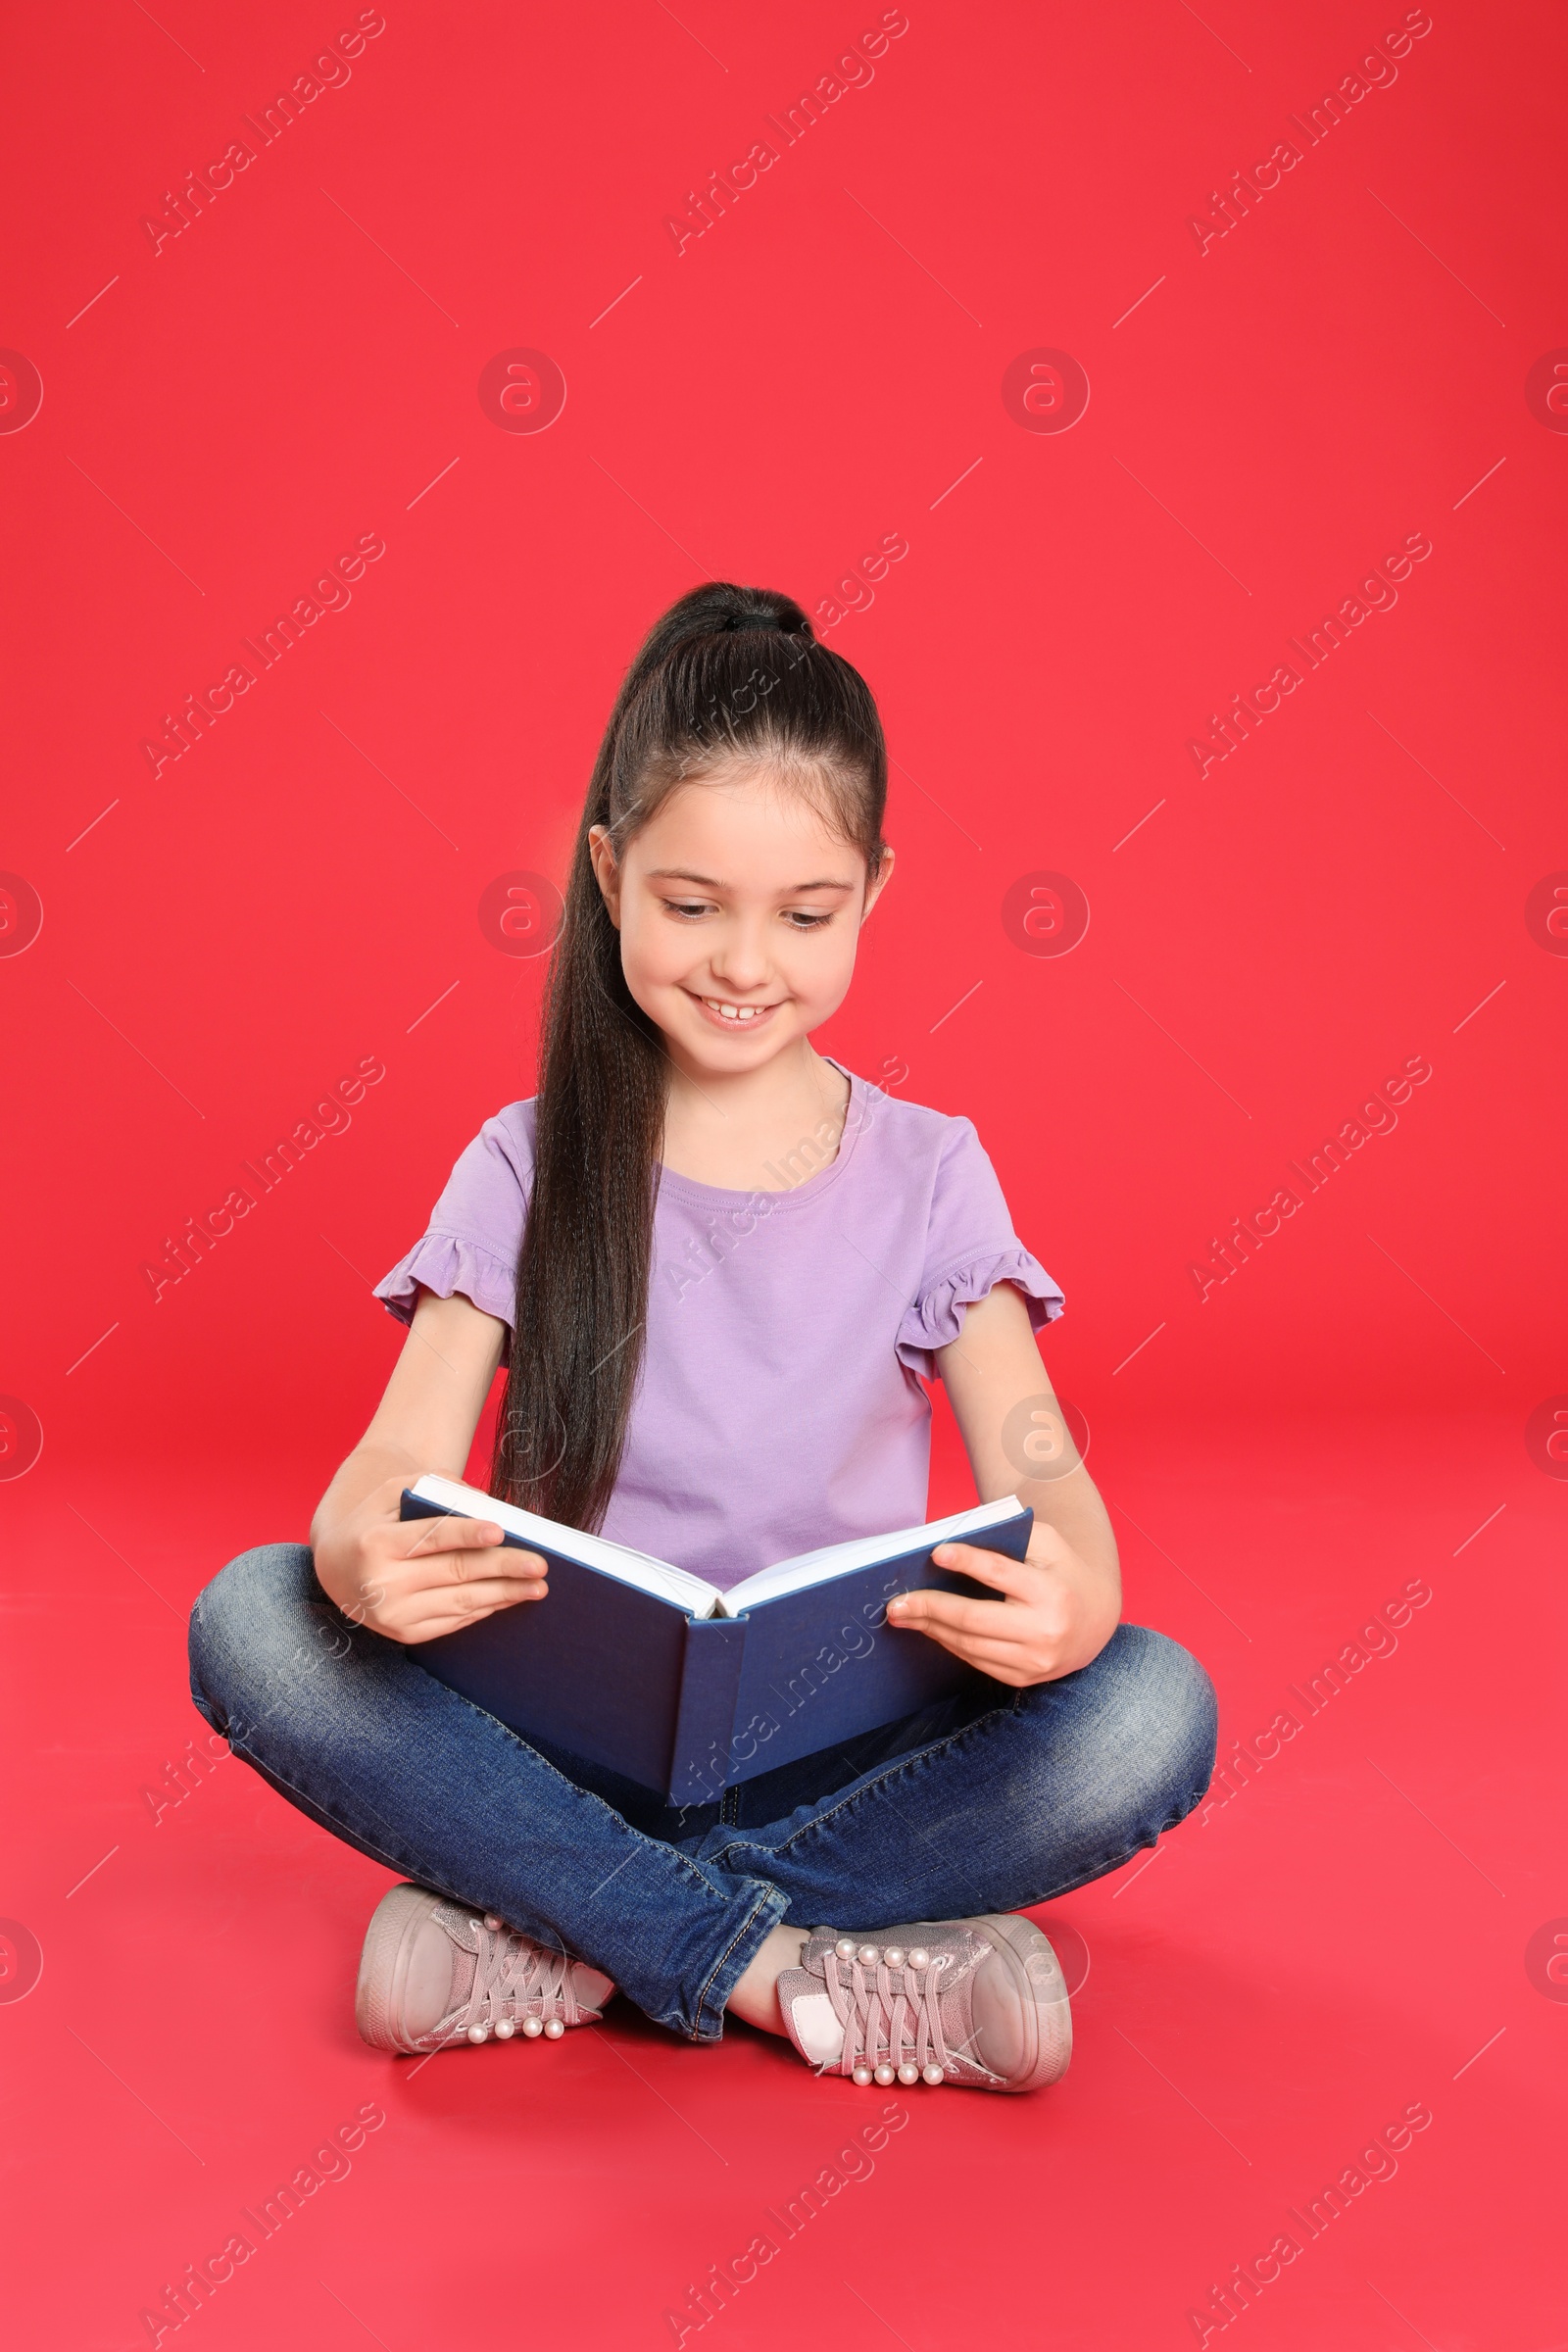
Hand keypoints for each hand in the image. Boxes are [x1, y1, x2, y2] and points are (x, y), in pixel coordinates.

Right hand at [312, 1473, 547, 1644]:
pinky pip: (453, 1621)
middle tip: (539, 1565)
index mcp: (375, 1542)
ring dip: (504, 1595)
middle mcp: (381, 1582)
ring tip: (537, 1587)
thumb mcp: (392, 1492)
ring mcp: (392, 1614)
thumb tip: (486, 1504)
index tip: (500, 1531)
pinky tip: (509, 1598)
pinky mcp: (403, 1634)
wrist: (337, 1566)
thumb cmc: (375, 1520)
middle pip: (454, 1572)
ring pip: (460, 1602)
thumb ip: (436, 1488)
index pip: (430, 1537)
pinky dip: (485, 1609)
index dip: (466, 1534)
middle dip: (502, 1568)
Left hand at [885, 1521, 1118, 1686]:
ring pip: (970, 1645)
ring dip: (932, 1629)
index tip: (936, 1553)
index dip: (968, 1561)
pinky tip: (931, 1629)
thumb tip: (948, 1544)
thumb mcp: (1046, 1544)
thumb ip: (1006, 1539)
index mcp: (1052, 1591)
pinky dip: (950, 1644)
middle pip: (974, 1619)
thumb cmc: (1060, 1571)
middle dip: (930, 1608)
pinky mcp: (1025, 1678)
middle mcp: (1045, 1630)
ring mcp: (1035, 1661)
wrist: (1095, 1619)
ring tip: (904, 1615)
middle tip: (896, 1602)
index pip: (1001, 1574)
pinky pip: (977, 1662)